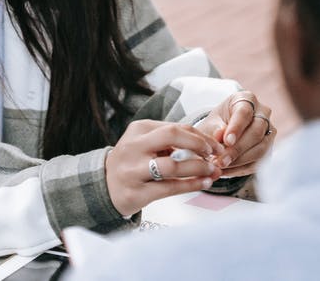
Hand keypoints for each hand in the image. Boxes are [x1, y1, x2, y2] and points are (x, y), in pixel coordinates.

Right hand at [104, 120, 225, 216]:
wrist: (104, 186)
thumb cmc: (132, 163)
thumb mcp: (145, 144)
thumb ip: (170, 141)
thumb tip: (207, 143)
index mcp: (138, 129)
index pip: (176, 127)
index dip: (200, 136)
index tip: (215, 145)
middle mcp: (133, 147)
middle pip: (172, 136)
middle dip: (199, 144)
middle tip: (214, 155)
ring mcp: (133, 170)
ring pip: (172, 165)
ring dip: (198, 167)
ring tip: (212, 171)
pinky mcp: (136, 192)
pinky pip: (169, 188)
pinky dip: (190, 185)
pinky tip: (203, 183)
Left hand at [196, 91, 275, 177]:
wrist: (223, 133)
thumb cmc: (216, 124)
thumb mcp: (211, 123)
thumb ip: (215, 129)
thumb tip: (220, 137)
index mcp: (247, 99)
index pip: (244, 113)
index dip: (236, 128)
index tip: (226, 141)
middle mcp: (263, 114)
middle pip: (256, 132)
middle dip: (237, 149)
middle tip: (221, 161)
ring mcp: (269, 132)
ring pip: (260, 149)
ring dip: (239, 161)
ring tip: (220, 168)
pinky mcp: (269, 149)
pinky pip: (258, 162)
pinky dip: (241, 169)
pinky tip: (226, 172)